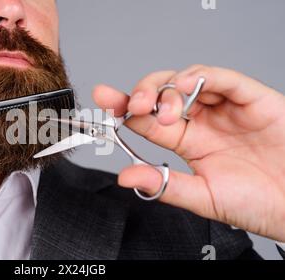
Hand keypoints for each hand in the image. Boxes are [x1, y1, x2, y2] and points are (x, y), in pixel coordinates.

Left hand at [93, 65, 284, 241]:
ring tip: (160, 109)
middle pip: (162, 94)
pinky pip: (222, 78)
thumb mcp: (203, 197)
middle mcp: (201, 120)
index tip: (105, 99)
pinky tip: (185, 84)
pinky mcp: (250, 97)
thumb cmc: (257, 204)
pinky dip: (202, 76)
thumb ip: (165, 185)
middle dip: (142, 94)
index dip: (125, 108)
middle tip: (132, 106)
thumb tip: (126, 177)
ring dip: (166, 88)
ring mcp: (224, 107)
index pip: (148, 119)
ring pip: (186, 80)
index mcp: (187, 141)